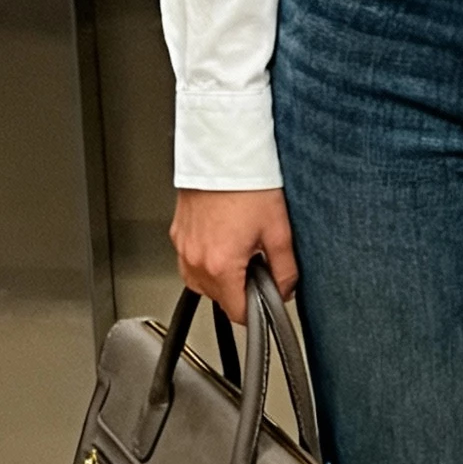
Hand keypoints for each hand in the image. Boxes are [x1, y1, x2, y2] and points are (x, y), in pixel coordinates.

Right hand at [170, 188, 298, 325]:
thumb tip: (285, 289)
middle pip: (218, 299)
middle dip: (239, 290)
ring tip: (240, 253)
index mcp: (221, 264)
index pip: (237, 312)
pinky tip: (224, 242)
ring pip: (200, 282)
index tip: (266, 301)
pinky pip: (190, 262)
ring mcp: (183, 246)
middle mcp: (196, 259)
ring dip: (221, 278)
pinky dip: (206, 261)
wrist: (223, 152)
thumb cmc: (248, 184)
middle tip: (258, 266)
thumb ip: (285, 270)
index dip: (256, 311)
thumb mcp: (279, 231)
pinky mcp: (177, 233)